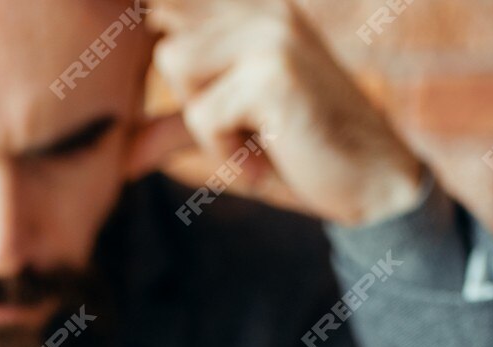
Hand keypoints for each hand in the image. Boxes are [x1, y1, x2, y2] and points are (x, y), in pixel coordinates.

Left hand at [130, 0, 424, 225]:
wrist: (374, 182)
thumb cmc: (300, 152)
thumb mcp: (226, 134)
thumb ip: (171, 130)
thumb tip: (118, 155)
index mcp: (251, 6)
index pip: (172, 4)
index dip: (145, 20)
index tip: (124, 23)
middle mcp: (262, 5)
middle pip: (165, 36)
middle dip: (182, 90)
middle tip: (238, 122)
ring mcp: (270, 31)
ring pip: (178, 69)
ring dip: (206, 122)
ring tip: (255, 139)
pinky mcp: (273, 71)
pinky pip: (202, 114)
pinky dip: (225, 150)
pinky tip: (266, 157)